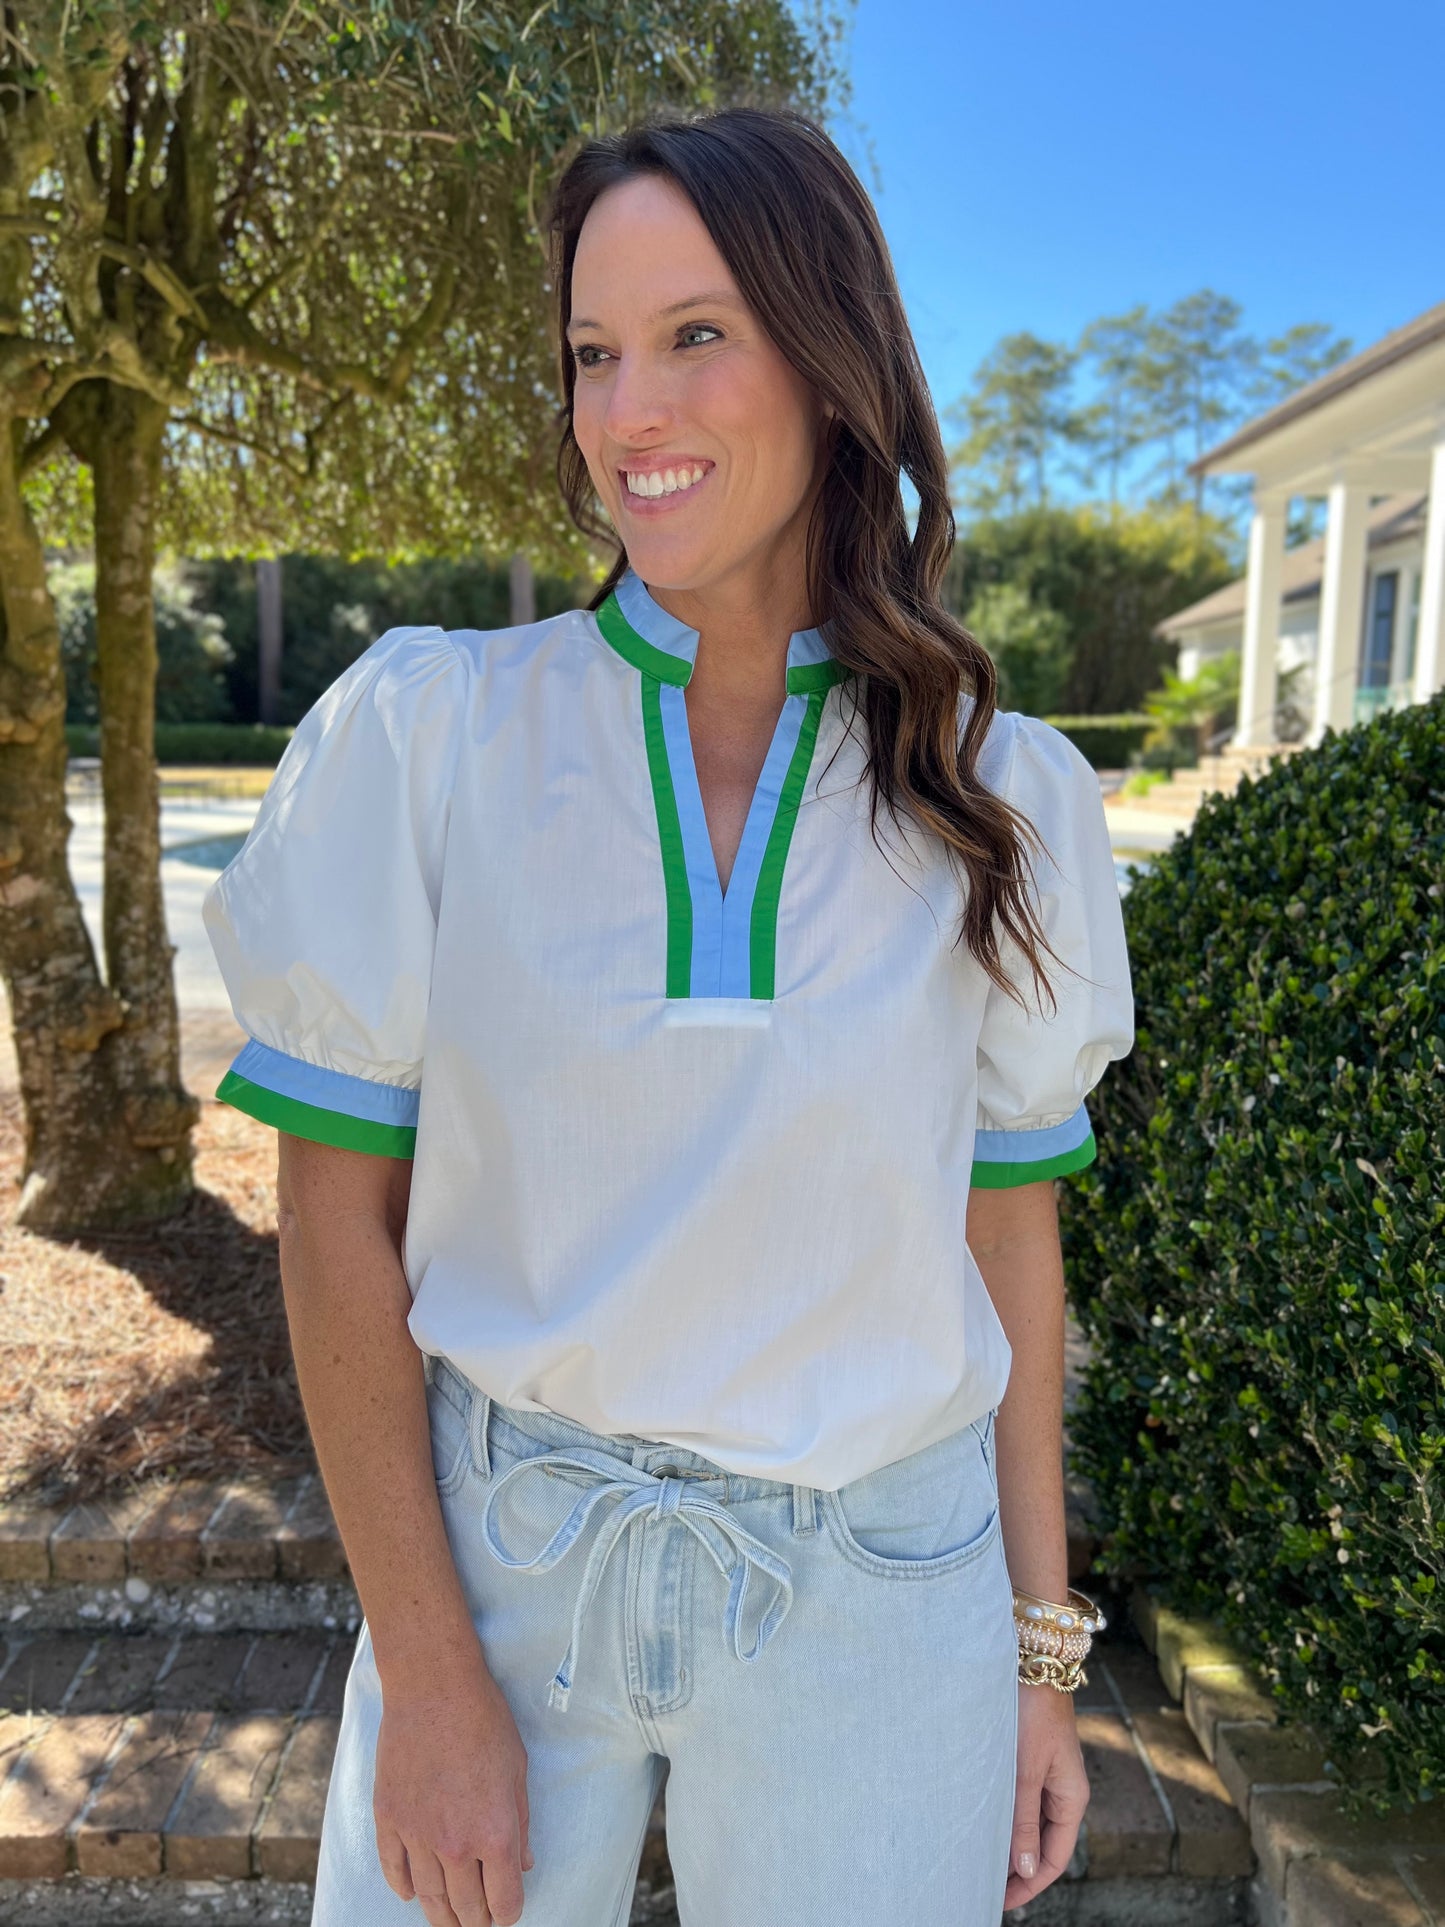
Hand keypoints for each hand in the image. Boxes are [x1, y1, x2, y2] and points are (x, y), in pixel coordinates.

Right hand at [373, 1653, 533, 1925]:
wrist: (433, 1687)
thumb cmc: (484, 1720)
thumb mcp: (517, 1770)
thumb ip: (521, 1824)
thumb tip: (522, 1864)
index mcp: (495, 1833)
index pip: (504, 1902)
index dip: (507, 1913)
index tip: (506, 1911)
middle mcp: (454, 1844)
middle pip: (465, 1909)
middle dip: (476, 1922)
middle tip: (479, 1922)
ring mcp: (417, 1834)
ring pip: (428, 1898)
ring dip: (440, 1915)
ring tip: (448, 1919)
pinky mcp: (388, 1819)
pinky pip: (394, 1870)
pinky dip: (403, 1887)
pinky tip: (411, 1893)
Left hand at [1003, 1680, 1088, 1911]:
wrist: (1031, 1660)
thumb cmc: (1030, 1712)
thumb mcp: (1024, 1771)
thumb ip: (1022, 1821)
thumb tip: (1026, 1871)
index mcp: (1071, 1799)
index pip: (1054, 1860)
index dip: (1029, 1885)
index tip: (999, 1902)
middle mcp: (1064, 1792)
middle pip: (1043, 1846)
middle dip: (1017, 1870)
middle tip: (982, 1887)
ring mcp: (1048, 1776)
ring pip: (1030, 1824)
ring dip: (1009, 1845)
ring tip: (978, 1862)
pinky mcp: (1031, 1760)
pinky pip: (1021, 1803)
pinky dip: (1005, 1820)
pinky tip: (983, 1825)